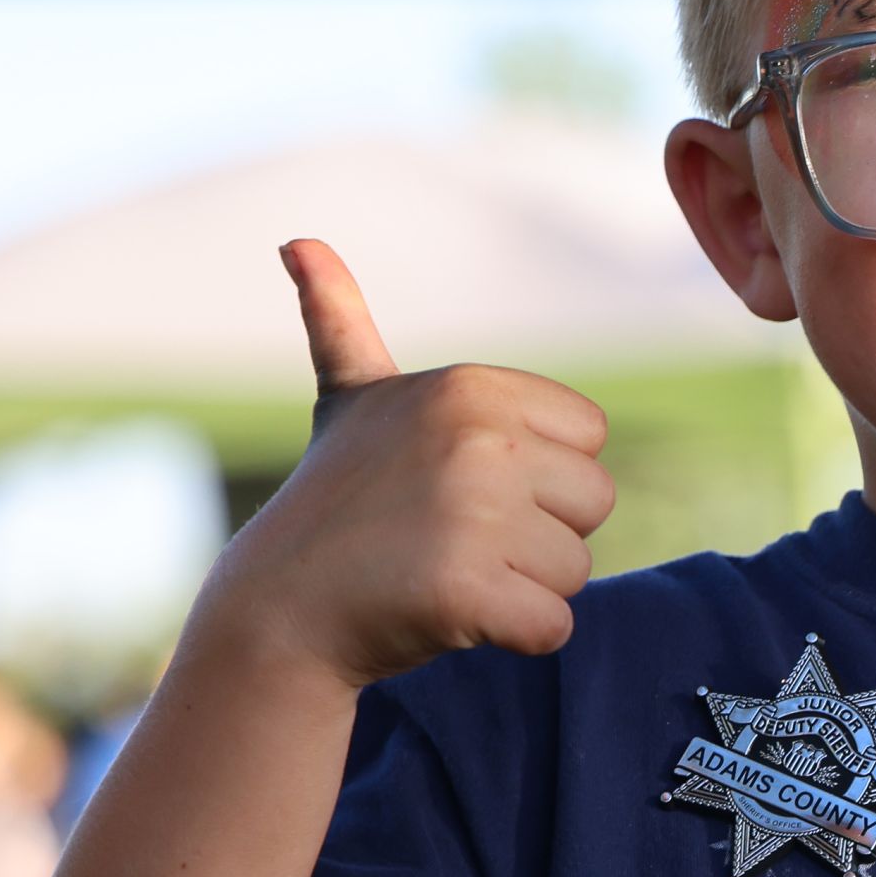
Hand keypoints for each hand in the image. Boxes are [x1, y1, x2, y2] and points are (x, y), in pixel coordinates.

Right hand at [208, 239, 617, 685]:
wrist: (280, 608)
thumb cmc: (336, 502)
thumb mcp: (350, 400)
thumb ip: (342, 319)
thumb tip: (297, 241)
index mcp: (471, 388)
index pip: (591, 438)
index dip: (541, 475)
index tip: (465, 484)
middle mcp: (479, 441)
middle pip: (595, 503)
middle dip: (538, 534)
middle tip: (454, 537)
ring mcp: (473, 517)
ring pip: (576, 569)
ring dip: (522, 587)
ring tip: (444, 572)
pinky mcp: (468, 593)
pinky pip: (553, 626)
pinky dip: (514, 635)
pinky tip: (451, 617)